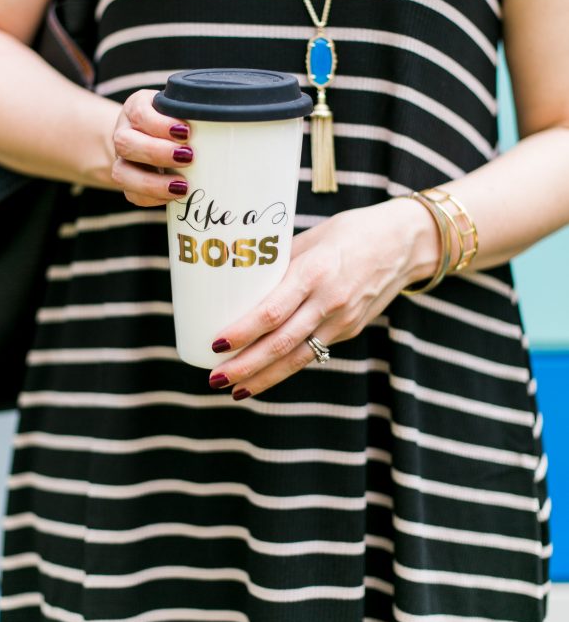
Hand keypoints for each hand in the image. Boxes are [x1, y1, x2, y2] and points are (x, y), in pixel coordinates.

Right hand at [111, 89, 191, 205]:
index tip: (186, 131)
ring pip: (121, 173)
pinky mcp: (128, 182)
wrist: (149, 134)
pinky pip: (132, 195)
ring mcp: (122, 159)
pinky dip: (153, 198)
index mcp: (136, 108)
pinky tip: (175, 196)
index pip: (140, 113)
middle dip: (157, 152)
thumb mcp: (182, 107)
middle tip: (188, 157)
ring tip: (182, 185)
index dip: (160, 124)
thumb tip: (228, 115)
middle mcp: (124, 133)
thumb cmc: (174, 118)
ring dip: (152, 182)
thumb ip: (196, 110)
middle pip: (125, 143)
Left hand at [207, 197, 439, 398]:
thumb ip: (280, 263)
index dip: (242, 331)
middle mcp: (329, 301)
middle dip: (246, 365)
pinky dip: (287, 367)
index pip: (272, 311)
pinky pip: (313, 352)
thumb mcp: (312, 238)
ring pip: (298, 358)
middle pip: (281, 343)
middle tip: (216, 378)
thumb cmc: (352, 231)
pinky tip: (265, 376)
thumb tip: (240, 279)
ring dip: (264, 377)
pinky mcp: (350, 331)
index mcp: (315, 272)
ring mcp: (342, 321)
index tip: (216, 343)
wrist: (406, 244)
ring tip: (235, 390)